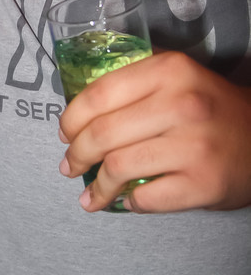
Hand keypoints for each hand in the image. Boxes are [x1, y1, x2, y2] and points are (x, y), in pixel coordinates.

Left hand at [58, 52, 250, 212]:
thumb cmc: (210, 108)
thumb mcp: (177, 77)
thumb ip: (134, 82)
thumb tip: (77, 108)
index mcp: (169, 71)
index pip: (99, 94)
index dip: (71, 118)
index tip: (64, 134)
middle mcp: (182, 104)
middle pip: (102, 134)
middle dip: (76, 155)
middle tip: (70, 166)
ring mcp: (194, 146)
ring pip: (118, 167)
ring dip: (97, 187)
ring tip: (91, 195)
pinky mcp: (204, 184)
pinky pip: (146, 198)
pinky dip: (129, 202)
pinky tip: (126, 201)